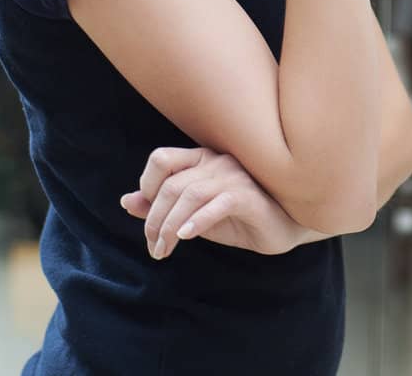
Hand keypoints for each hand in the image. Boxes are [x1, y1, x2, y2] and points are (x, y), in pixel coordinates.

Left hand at [120, 146, 331, 259]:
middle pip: (170, 185)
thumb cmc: (239, 218)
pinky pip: (217, 203)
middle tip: (155, 248)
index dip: (146, 186)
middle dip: (154, 221)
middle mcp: (217, 162)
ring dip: (170, 227)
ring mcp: (234, 177)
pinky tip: (187, 237)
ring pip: (189, 195)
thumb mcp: (194, 215)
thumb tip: (126, 202)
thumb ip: (163, 207)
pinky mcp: (249, 197)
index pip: (161, 159)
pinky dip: (197, 221)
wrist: (285, 227)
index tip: (148, 219)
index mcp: (202, 160)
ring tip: (165, 250)